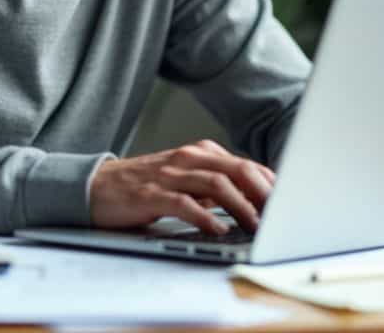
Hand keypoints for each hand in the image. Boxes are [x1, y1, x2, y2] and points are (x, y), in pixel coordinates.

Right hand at [88, 139, 275, 233]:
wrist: (94, 186)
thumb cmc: (144, 186)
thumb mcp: (185, 180)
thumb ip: (215, 186)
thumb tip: (254, 201)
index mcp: (200, 153)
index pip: (245, 165)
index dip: (270, 184)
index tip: (288, 203)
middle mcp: (188, 159)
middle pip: (237, 169)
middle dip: (264, 192)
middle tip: (281, 214)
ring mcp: (169, 175)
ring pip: (216, 184)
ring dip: (241, 206)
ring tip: (257, 225)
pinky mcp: (150, 194)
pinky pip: (183, 204)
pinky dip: (205, 217)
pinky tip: (218, 230)